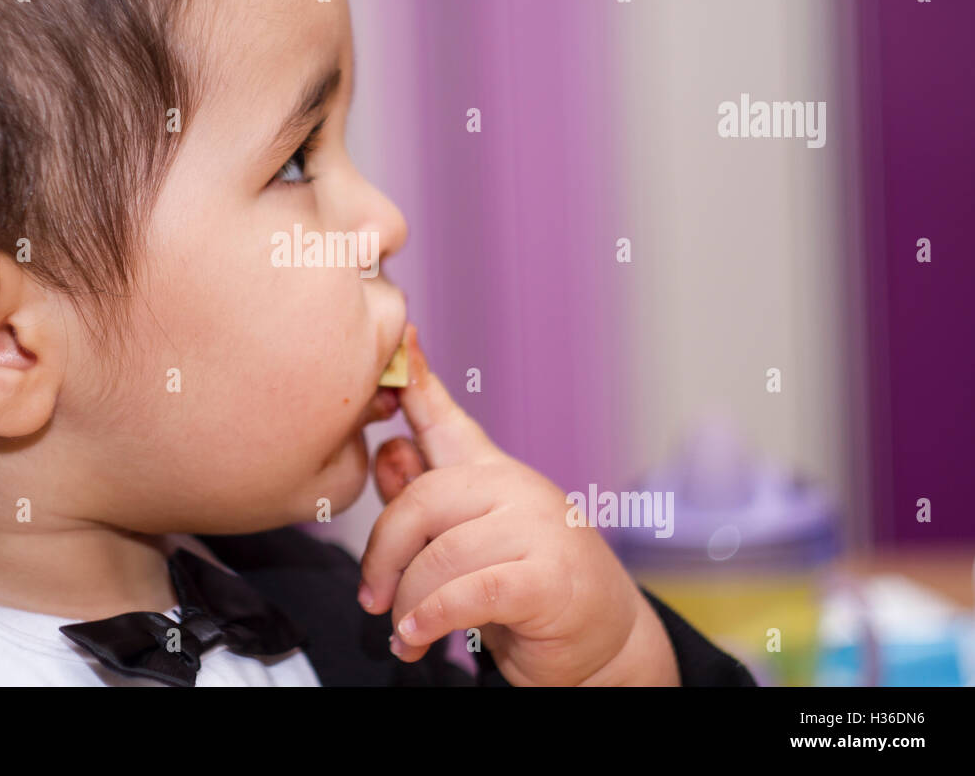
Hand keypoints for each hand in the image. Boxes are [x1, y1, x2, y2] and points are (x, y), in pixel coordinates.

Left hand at [359, 324, 680, 685]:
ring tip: (405, 634)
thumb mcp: (465, 544)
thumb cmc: (527, 589)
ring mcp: (537, 528)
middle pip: (421, 501)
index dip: (416, 376)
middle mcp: (515, 489)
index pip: (446, 419)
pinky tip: (420, 638)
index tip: (399, 333)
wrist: (603, 642)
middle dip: (384, 556)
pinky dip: (431, 620)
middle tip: (372, 599)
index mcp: (491, 475)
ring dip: (407, 604)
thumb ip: (424, 503)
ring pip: (438, 555)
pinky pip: (466, 592)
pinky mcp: (548, 578)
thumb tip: (387, 452)